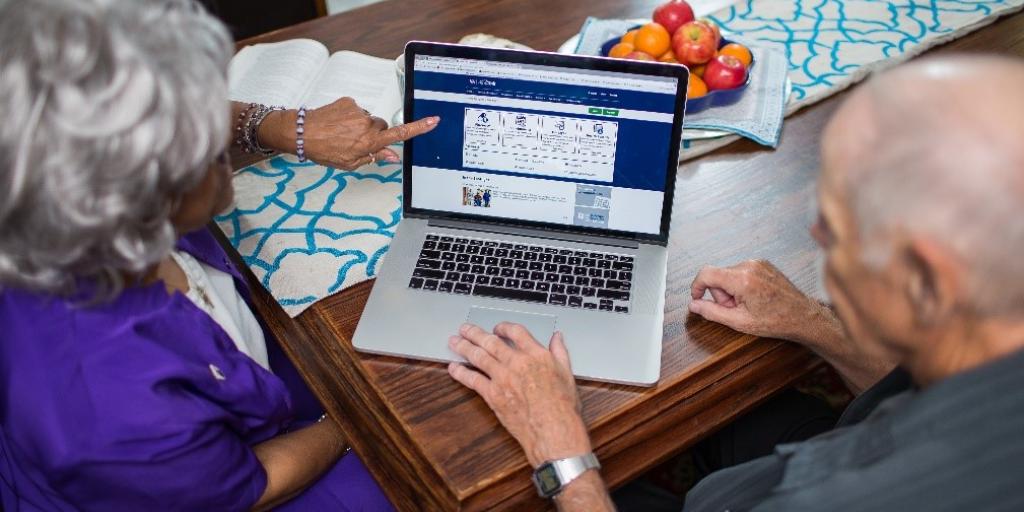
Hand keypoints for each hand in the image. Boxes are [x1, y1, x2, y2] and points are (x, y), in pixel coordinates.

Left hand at [260, 97, 438, 169]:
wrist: (301, 132)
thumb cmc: (324, 150)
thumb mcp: (350, 163)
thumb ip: (374, 158)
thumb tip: (392, 156)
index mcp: (370, 142)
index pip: (400, 134)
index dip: (418, 128)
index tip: (434, 120)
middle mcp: (367, 124)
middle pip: (382, 127)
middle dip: (374, 134)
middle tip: (357, 143)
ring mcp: (358, 111)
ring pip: (368, 119)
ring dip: (360, 126)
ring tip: (342, 134)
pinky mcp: (349, 102)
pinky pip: (356, 110)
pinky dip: (349, 117)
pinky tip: (337, 124)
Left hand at [447, 323, 591, 467]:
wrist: (553, 430)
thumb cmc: (563, 407)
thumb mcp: (567, 374)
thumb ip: (560, 352)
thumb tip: (557, 338)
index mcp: (537, 355)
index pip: (516, 332)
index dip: (504, 327)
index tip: (497, 328)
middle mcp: (517, 363)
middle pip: (491, 341)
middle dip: (475, 333)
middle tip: (465, 328)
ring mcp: (503, 378)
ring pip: (478, 356)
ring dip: (464, 347)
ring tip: (454, 342)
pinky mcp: (493, 395)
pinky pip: (473, 380)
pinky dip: (461, 372)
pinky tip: (454, 367)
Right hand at [689, 260, 828, 343]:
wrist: (802, 316)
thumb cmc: (776, 321)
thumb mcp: (739, 321)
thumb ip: (712, 312)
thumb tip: (694, 305)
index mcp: (742, 279)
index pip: (706, 273)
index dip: (696, 287)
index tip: (697, 298)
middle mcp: (749, 266)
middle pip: (718, 276)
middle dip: (721, 294)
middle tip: (736, 309)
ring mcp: (757, 263)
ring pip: (729, 274)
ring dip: (732, 290)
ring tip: (747, 304)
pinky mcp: (763, 263)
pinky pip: (741, 271)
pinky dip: (741, 284)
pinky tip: (754, 297)